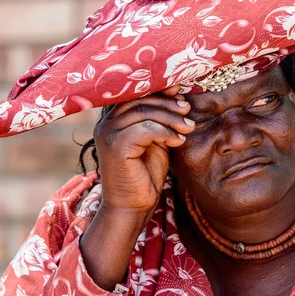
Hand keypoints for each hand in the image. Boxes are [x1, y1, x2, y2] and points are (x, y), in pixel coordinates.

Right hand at [93, 85, 194, 213]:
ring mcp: (107, 133)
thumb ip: (161, 118)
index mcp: (113, 118)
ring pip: (145, 112)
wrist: (133, 206)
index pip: (135, 93)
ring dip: (171, 118)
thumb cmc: (145, 173)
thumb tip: (177, 91)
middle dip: (168, 103)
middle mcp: (105, 122)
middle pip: (140, 99)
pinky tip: (178, 141)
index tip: (180, 90)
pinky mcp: (115, 146)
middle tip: (188, 110)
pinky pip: (146, 128)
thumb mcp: (156, 139)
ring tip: (189, 127)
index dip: (158, 88)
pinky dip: (166, 132)